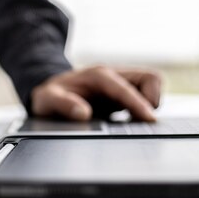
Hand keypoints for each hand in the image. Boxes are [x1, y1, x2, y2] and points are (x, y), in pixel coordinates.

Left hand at [31, 66, 161, 121]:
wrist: (50, 93)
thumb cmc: (49, 95)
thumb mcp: (46, 99)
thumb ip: (62, 104)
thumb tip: (83, 113)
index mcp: (98, 75)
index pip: (126, 87)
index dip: (138, 103)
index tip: (149, 120)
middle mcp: (113, 76)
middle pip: (150, 78)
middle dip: (151, 99)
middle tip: (140, 120)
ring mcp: (120, 84)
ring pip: (151, 85)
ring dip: (150, 104)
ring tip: (134, 121)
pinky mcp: (123, 94)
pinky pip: (146, 96)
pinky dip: (145, 108)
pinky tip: (132, 122)